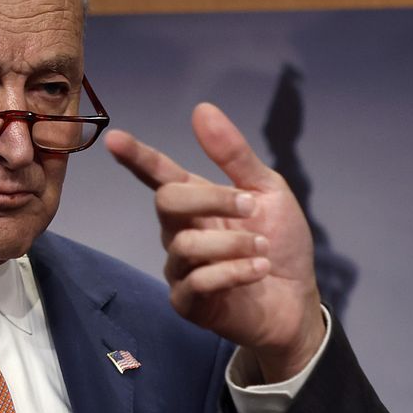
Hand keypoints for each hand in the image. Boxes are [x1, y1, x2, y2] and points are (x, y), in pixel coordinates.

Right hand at [106, 103, 326, 382]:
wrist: (296, 300)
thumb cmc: (280, 243)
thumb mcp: (268, 192)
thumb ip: (234, 156)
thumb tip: (201, 109)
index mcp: (197, 201)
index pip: (159, 175)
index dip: (137, 157)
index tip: (115, 139)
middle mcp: (180, 231)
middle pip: (167, 202)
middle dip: (212, 199)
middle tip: (252, 208)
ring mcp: (180, 268)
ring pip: (187, 244)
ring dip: (234, 242)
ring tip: (263, 249)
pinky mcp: (187, 302)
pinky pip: (198, 281)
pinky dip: (234, 272)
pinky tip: (258, 271)